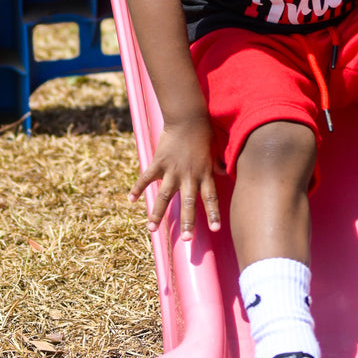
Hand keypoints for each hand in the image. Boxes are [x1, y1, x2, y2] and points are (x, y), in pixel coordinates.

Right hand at [128, 116, 221, 238]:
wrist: (187, 117)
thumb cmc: (203, 133)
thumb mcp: (215, 150)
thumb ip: (218, 164)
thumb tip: (226, 172)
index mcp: (204, 174)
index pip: (210, 198)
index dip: (213, 214)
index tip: (215, 229)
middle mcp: (189, 175)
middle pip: (188, 202)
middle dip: (187, 222)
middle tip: (185, 239)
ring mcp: (172, 170)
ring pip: (165, 196)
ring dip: (157, 213)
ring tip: (151, 229)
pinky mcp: (158, 162)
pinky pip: (146, 178)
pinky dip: (138, 188)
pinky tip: (131, 200)